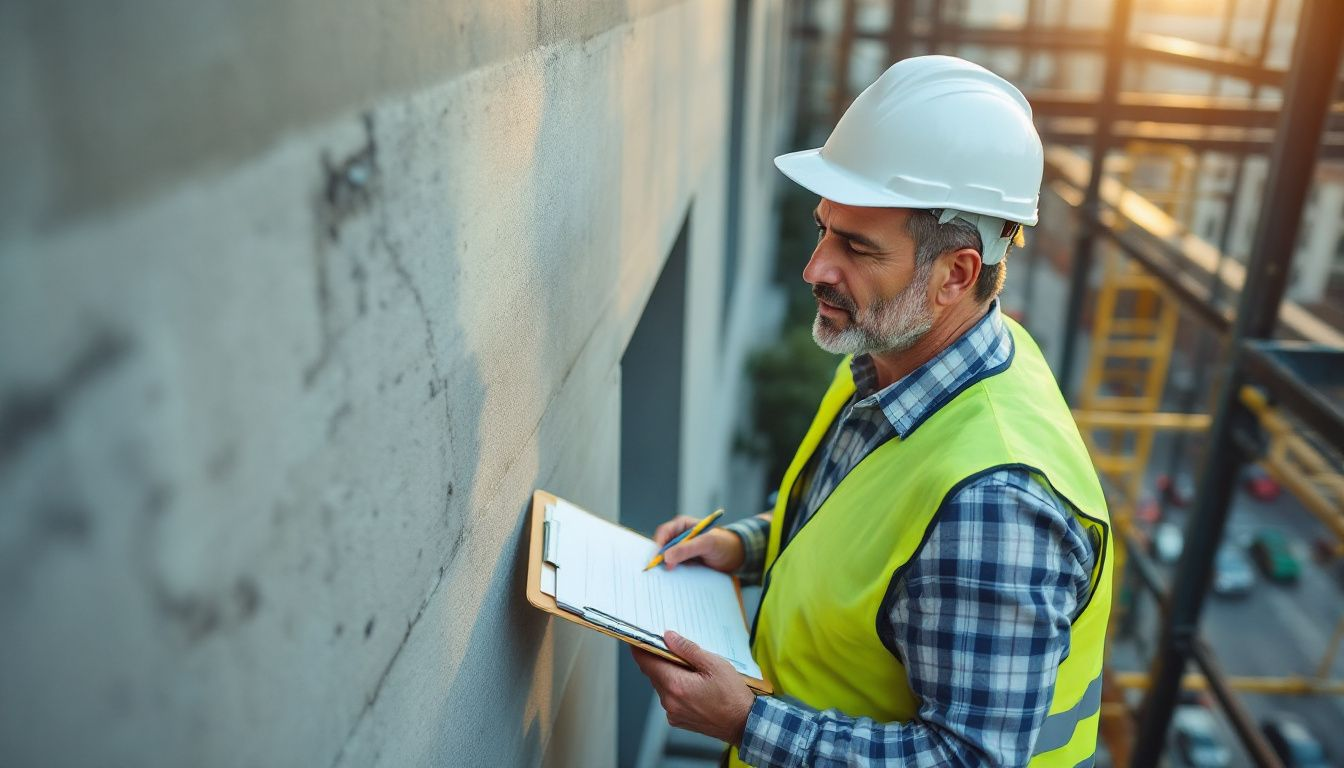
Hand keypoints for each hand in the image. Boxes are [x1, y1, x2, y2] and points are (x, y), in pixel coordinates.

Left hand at [631, 631, 755, 744]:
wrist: (744, 724)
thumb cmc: (733, 696)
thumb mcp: (715, 665)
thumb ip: (688, 650)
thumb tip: (669, 638)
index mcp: (676, 685)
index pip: (647, 662)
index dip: (639, 648)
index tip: (636, 637)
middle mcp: (670, 701)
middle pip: (654, 673)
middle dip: (659, 658)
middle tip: (670, 645)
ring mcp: (673, 712)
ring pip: (662, 685)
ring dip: (669, 673)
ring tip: (689, 666)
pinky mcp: (678, 719)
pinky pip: (670, 697)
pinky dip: (675, 687)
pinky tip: (692, 682)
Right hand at [653, 516, 744, 572]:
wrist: (736, 557)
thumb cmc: (724, 544)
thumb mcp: (707, 544)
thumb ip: (688, 548)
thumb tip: (667, 556)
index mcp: (682, 525)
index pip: (664, 532)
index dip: (659, 544)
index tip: (658, 558)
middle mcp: (679, 536)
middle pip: (662, 545)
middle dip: (660, 557)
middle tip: (662, 570)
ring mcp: (681, 549)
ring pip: (667, 557)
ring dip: (666, 566)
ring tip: (668, 576)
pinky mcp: (684, 561)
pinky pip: (674, 566)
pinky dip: (673, 572)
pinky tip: (675, 578)